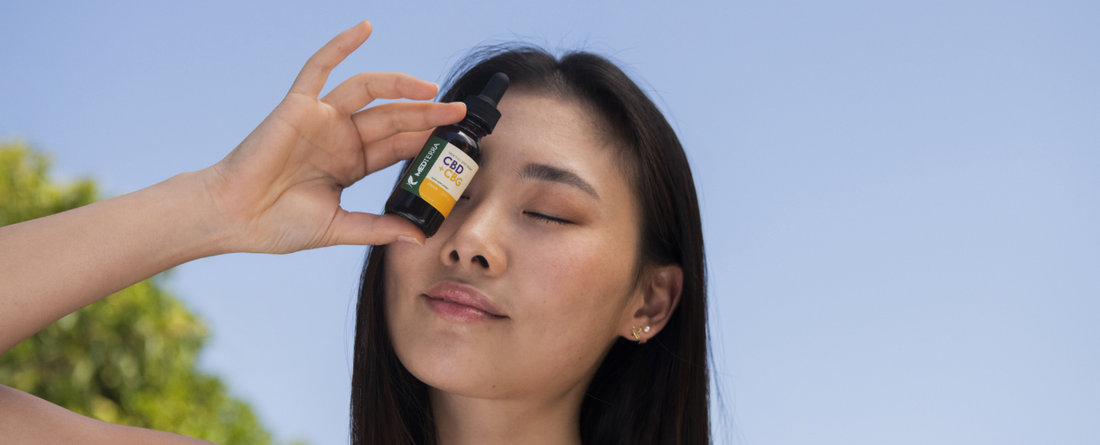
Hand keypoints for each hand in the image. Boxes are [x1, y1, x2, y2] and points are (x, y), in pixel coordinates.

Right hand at [201, 21, 464, 253]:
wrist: (233, 217)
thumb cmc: (277, 225)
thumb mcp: (338, 228)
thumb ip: (378, 228)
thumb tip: (418, 236)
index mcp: (351, 164)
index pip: (398, 147)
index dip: (428, 143)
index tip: (459, 145)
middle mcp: (341, 137)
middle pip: (393, 118)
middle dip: (427, 115)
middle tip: (459, 114)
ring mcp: (322, 119)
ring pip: (369, 92)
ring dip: (401, 86)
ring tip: (432, 89)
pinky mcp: (299, 106)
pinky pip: (320, 67)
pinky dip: (341, 45)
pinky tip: (365, 28)